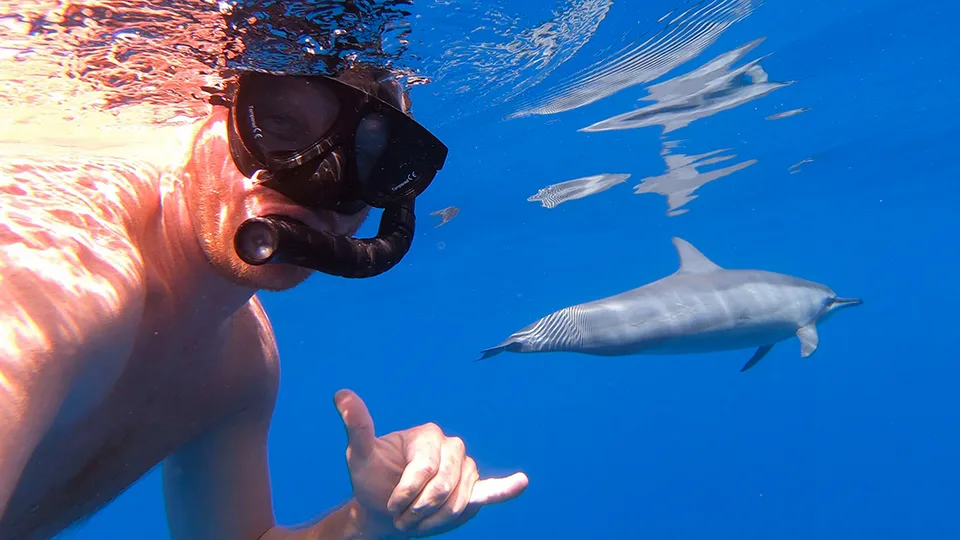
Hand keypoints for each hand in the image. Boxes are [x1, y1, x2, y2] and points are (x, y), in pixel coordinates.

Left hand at [333, 389, 527, 537]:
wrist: (384, 510)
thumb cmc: (372, 480)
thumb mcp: (360, 456)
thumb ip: (357, 427)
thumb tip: (341, 395)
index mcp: (428, 435)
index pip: (424, 470)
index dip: (407, 493)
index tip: (391, 505)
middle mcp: (450, 447)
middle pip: (444, 486)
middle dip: (421, 508)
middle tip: (403, 517)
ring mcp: (464, 468)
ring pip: (460, 500)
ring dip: (437, 519)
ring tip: (417, 520)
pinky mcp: (472, 490)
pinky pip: (491, 489)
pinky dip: (506, 488)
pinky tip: (521, 483)